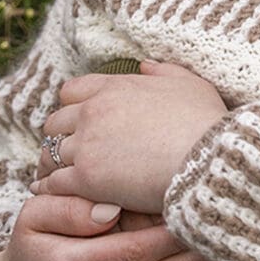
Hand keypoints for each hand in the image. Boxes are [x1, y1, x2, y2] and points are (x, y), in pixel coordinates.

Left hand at [34, 61, 229, 214]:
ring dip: (52, 165)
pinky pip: (54, 183)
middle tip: (66, 154)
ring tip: (55, 178)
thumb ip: (163, 71)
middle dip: (60, 137)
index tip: (79, 123)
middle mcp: (93, 111)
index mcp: (114, 87)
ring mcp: (87, 144)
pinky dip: (49, 189)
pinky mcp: (86, 178)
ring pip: (50, 153)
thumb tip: (144, 64)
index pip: (71, 91)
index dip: (72, 107)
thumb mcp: (191, 85)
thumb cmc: (207, 124)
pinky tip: (52, 196)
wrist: (210, 160)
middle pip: (55, 122)